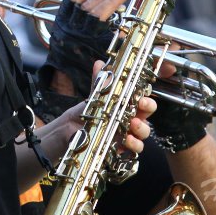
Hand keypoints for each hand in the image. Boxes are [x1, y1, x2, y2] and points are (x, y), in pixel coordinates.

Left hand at [38, 88, 152, 160]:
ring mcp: (126, 135)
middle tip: (142, 105)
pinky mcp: (121, 150)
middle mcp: (128, 119)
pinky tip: (126, 141)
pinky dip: (134, 145)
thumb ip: (99, 84)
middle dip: (148, 108)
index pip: (142, 97)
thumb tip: (101, 63)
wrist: (67, 136)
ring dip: (142, 128)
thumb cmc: (83, 116)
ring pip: (144, 132)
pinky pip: (134, 150)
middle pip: (146, 113)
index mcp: (124, 104)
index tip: (148, 89)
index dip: (148, 94)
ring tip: (132, 125)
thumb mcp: (91, 100)